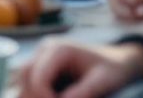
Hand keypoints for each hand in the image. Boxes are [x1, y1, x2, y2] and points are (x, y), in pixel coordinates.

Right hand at [19, 40, 142, 97]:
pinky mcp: (43, 66)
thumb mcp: (103, 81)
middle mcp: (45, 49)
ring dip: (33, 95)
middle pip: (25, 75)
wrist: (118, 60)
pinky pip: (31, 82)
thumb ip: (84, 92)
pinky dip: (36, 94)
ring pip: (24, 79)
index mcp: (58, 49)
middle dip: (34, 97)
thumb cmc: (113, 69)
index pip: (37, 77)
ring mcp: (42, 56)